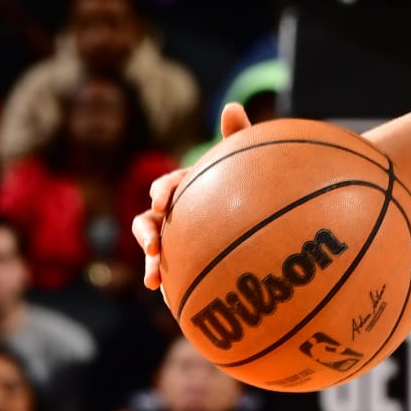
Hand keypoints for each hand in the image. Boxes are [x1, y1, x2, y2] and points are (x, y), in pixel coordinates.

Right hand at [134, 102, 249, 291]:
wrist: (264, 226)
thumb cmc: (253, 187)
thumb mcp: (247, 163)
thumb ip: (239, 138)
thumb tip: (231, 106)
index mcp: (188, 188)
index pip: (168, 186)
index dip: (163, 191)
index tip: (163, 200)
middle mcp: (178, 215)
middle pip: (150, 221)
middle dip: (146, 233)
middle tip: (153, 246)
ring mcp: (180, 242)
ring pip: (156, 252)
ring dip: (151, 264)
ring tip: (153, 282)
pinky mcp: (187, 267)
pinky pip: (175, 277)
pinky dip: (171, 288)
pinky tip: (176, 304)